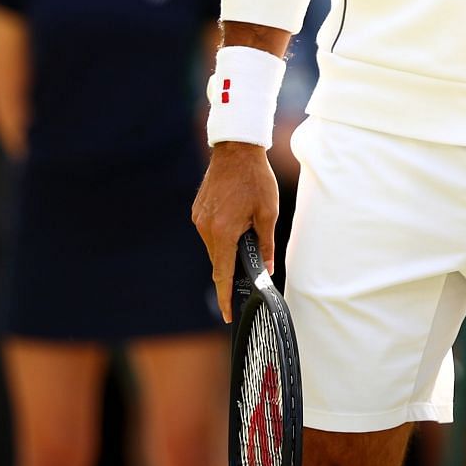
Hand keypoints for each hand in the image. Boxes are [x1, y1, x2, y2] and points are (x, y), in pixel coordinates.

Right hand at [191, 141, 278, 321]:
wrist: (236, 150)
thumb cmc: (256, 180)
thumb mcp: (268, 213)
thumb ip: (267, 243)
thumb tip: (268, 268)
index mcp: (223, 232)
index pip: (223, 274)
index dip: (226, 296)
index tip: (227, 314)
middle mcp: (206, 229)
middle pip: (219, 261)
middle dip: (233, 268)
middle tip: (250, 270)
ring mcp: (199, 220)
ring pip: (215, 246)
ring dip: (229, 247)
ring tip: (247, 231)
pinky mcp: (197, 211)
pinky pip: (210, 232)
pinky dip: (222, 235)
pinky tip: (236, 221)